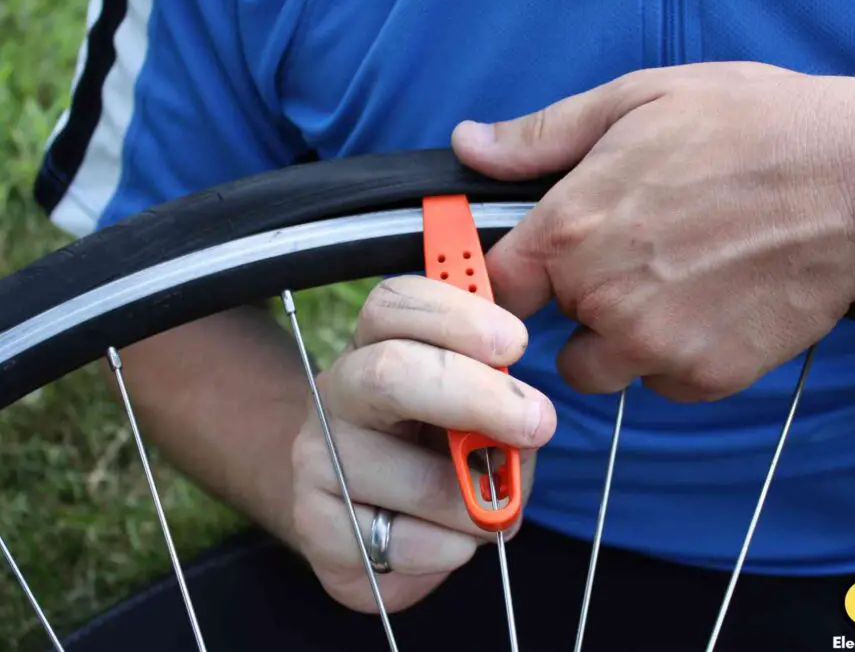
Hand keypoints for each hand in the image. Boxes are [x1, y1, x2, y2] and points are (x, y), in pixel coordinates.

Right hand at [291, 276, 555, 612]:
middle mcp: (337, 391)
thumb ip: (498, 398)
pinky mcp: (315, 528)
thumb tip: (526, 422)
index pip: (396, 304)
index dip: (458, 317)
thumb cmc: (435, 447)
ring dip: (477, 503)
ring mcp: (316, 459)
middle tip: (539, 423)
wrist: (360, 515)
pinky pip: (402, 544)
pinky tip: (449, 541)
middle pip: (391, 375)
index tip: (516, 343)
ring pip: (415, 480)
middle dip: (478, 398)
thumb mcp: (473, 408)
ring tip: (491, 511)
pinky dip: (449, 549)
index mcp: (375, 343)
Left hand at [453, 61, 854, 400]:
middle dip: (578, 300)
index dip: (511, 279)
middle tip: (636, 252)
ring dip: (622, 338)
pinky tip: (714, 306)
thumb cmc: (755, 130)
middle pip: (547, 329)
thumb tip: (470, 146)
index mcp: (570, 230)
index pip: (493, 286)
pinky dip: (677, 356)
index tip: (532, 274)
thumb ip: (541, 137)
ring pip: (600, 366)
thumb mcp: (636, 101)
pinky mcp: (703, 378)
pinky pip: (661, 382)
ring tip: (678, 281)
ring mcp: (653, 346)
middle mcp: (601, 299)